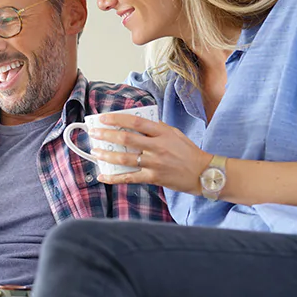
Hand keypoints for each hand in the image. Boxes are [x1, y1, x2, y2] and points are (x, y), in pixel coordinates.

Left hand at [89, 113, 211, 193]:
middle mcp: (157, 147)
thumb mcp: (174, 134)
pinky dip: (114, 178)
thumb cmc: (188, 152)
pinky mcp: (153, 178)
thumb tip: (136, 123)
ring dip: (106, 154)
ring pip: (124, 158)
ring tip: (94, 151)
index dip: (117, 119)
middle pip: (126, 139)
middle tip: (93, 133)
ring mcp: (154, 163)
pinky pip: (129, 178)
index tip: (103, 118)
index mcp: (162, 133)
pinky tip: (102, 176)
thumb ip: (156, 128)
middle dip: (106, 135)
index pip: (135, 122)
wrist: (204, 173)